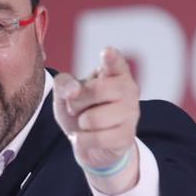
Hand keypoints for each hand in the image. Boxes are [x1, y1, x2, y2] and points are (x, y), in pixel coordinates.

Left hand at [53, 47, 140, 194]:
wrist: (90, 142)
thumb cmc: (80, 111)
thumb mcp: (65, 94)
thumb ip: (64, 84)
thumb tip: (74, 90)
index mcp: (114, 71)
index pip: (114, 62)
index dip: (110, 58)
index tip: (107, 52)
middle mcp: (128, 88)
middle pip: (95, 90)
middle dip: (77, 103)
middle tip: (79, 108)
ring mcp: (131, 113)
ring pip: (92, 119)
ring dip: (81, 125)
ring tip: (87, 124)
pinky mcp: (127, 136)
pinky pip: (96, 139)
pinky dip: (84, 141)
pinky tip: (90, 138)